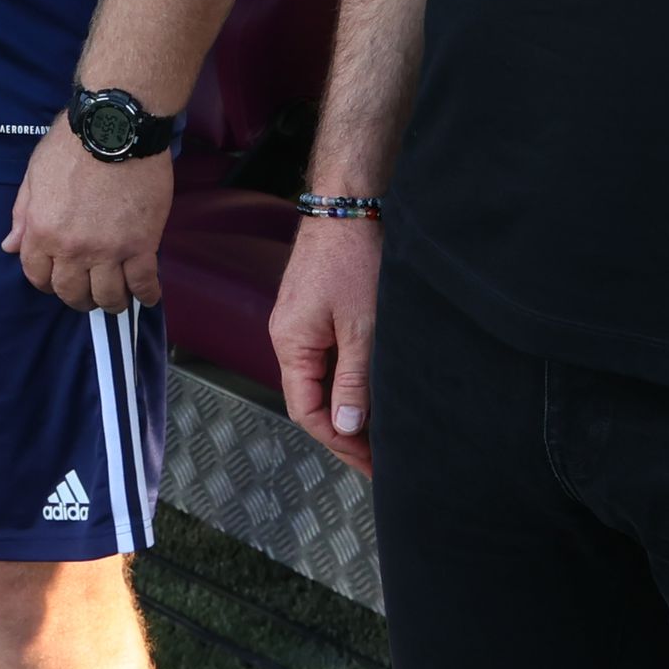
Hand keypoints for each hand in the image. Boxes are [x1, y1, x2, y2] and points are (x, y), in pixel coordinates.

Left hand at [5, 122, 172, 310]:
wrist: (115, 127)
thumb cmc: (71, 144)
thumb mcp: (35, 174)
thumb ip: (23, 215)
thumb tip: (9, 246)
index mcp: (42, 230)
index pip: (38, 276)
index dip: (47, 282)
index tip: (60, 279)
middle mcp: (72, 248)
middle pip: (72, 293)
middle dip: (78, 298)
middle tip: (89, 293)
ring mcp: (108, 250)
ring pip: (107, 296)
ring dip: (111, 302)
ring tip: (117, 297)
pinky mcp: (141, 245)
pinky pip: (143, 283)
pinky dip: (146, 295)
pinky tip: (147, 295)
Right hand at [269, 215, 384, 475]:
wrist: (348, 206)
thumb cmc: (353, 259)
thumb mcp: (361, 328)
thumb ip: (353, 381)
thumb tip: (346, 428)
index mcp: (291, 344)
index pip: (306, 412)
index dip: (339, 442)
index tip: (371, 462)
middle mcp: (287, 336)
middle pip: (310, 399)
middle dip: (344, 431)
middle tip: (380, 455)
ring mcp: (299, 323)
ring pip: (319, 379)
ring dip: (347, 406)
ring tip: (381, 428)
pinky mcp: (313, 311)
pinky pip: (325, 358)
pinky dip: (347, 380)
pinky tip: (370, 388)